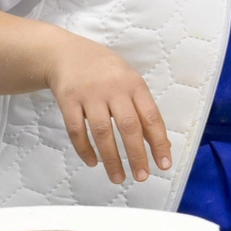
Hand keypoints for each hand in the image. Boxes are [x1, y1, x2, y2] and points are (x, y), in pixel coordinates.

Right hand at [43, 33, 171, 183]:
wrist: (67, 53)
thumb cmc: (107, 72)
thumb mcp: (130, 83)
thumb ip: (144, 111)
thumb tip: (162, 145)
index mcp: (135, 85)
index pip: (151, 117)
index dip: (159, 142)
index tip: (164, 164)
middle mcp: (114, 89)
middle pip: (128, 126)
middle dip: (137, 155)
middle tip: (142, 177)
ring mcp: (89, 94)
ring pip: (102, 131)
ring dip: (111, 158)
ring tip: (118, 178)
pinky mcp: (67, 99)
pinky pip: (76, 130)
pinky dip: (85, 149)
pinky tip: (93, 162)